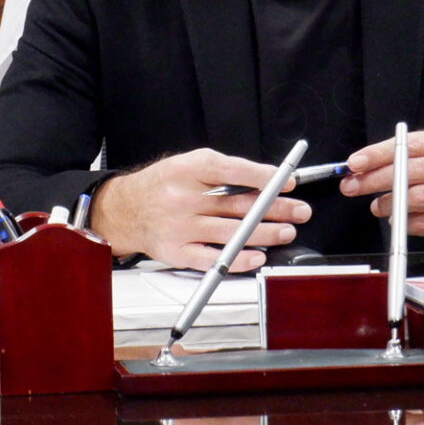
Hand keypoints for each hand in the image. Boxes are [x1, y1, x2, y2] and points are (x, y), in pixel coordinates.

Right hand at [90, 148, 307, 271]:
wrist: (124, 210)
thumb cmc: (162, 186)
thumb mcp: (187, 164)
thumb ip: (222, 171)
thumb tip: (264, 181)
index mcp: (187, 170)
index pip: (234, 171)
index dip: (266, 177)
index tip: (288, 181)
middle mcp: (183, 198)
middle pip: (239, 204)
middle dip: (276, 208)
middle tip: (299, 211)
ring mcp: (180, 227)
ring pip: (232, 232)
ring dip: (265, 234)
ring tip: (286, 231)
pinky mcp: (177, 251)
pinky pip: (213, 258)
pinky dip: (238, 259)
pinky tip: (256, 256)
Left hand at [341, 130, 423, 250]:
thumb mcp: (420, 160)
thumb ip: (391, 160)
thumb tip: (356, 168)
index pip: (407, 145)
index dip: (377, 154)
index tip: (354, 163)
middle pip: (409, 171)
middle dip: (374, 179)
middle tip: (352, 187)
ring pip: (416, 198)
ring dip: (388, 204)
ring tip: (376, 207)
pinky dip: (404, 222)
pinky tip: (397, 219)